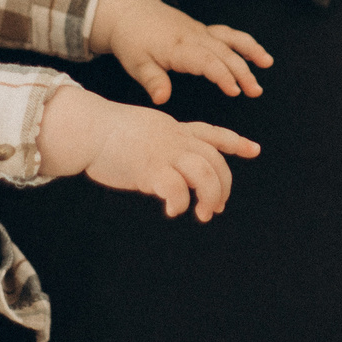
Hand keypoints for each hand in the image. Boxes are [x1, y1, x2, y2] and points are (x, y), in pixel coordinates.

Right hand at [37, 87, 259, 219]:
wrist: (87, 127)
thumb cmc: (108, 133)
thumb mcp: (145, 130)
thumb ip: (163, 146)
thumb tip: (171, 173)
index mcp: (175, 129)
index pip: (212, 133)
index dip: (235, 142)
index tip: (254, 150)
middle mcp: (175, 139)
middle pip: (215, 161)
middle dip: (223, 186)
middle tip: (216, 206)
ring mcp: (165, 153)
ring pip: (205, 174)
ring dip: (210, 197)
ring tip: (203, 213)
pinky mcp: (150, 169)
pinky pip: (176, 189)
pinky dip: (180, 203)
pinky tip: (174, 211)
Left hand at [89, 0, 271, 103]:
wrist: (129, 11)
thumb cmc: (132, 40)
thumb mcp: (136, 63)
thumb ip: (152, 81)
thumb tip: (162, 99)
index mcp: (178, 47)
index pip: (206, 61)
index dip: (222, 76)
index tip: (234, 91)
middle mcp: (194, 37)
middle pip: (224, 53)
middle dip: (242, 71)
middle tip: (255, 91)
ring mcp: (200, 31)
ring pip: (230, 40)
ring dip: (250, 51)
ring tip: (267, 64)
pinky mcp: (202, 30)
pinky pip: (228, 34)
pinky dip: (244, 43)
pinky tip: (258, 54)